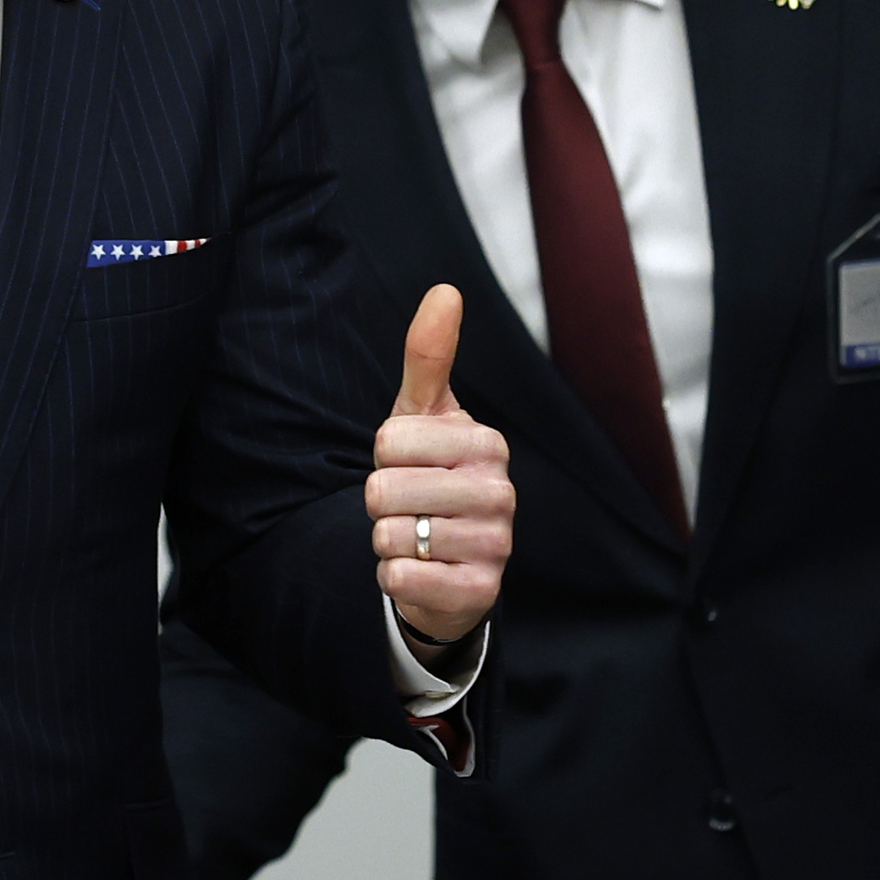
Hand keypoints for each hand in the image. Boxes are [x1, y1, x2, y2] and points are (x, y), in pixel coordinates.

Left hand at [364, 285, 512, 646]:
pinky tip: (420, 568)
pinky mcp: (480, 590)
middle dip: (380, 503)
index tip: (408, 465)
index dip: (382, 456)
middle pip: (383, 489)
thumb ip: (429, 356)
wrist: (450, 564)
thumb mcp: (424, 416)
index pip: (389, 440)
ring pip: (389, 536)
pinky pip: (400, 577)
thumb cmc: (430, 475)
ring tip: (416, 537)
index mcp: (487, 442)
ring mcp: (496, 543)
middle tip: (409, 506)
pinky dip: (395, 576)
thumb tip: (445, 289)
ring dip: (387, 541)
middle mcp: (500, 491)